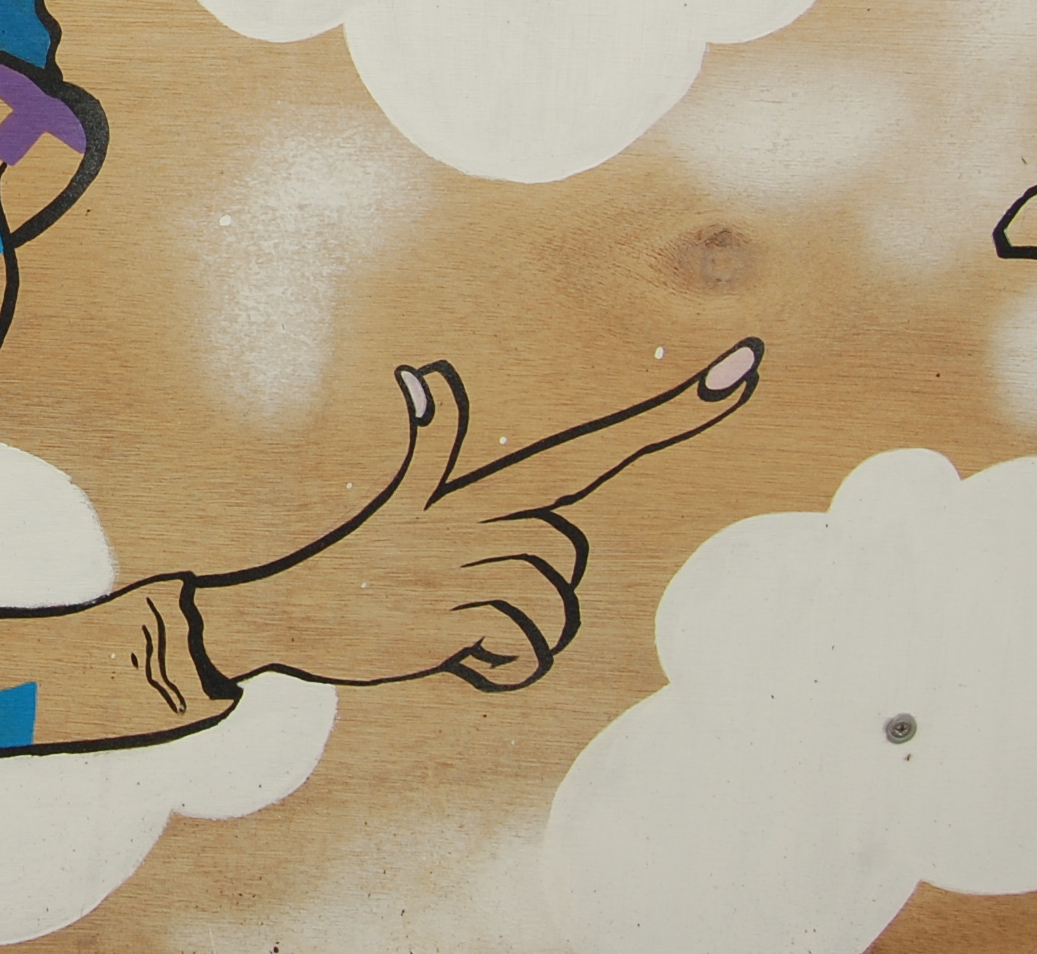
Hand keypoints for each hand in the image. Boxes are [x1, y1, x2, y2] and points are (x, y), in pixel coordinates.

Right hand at [192, 339, 762, 691]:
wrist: (289, 611)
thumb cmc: (363, 562)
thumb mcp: (401, 504)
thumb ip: (429, 446)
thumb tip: (424, 373)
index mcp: (482, 490)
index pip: (596, 446)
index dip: (674, 414)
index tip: (747, 366)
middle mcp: (478, 515)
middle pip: (566, 555)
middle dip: (531, 596)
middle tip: (465, 601)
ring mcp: (462, 562)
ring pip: (552, 609)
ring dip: (514, 641)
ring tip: (454, 630)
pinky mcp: (452, 612)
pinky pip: (524, 648)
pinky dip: (499, 670)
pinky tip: (455, 659)